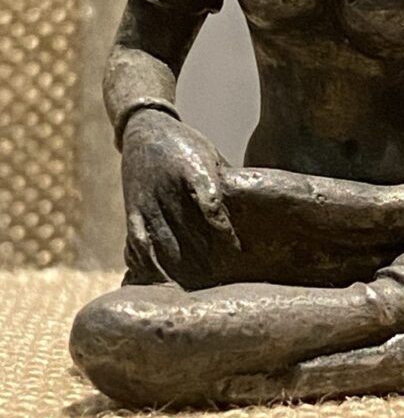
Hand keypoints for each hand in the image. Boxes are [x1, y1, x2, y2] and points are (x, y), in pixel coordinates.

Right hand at [121, 109, 238, 282]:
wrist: (145, 130)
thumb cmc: (187, 143)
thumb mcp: (210, 154)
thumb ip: (225, 181)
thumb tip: (256, 205)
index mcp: (193, 169)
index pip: (210, 202)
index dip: (223, 228)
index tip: (237, 249)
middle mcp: (169, 186)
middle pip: (188, 229)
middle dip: (206, 257)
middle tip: (221, 279)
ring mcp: (148, 200)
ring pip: (164, 242)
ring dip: (179, 267)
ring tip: (195, 287)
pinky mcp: (133, 210)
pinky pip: (137, 242)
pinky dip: (147, 264)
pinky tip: (158, 281)